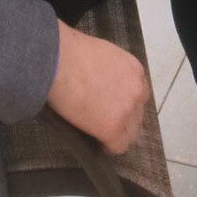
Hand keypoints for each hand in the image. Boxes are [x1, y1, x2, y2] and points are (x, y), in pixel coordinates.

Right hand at [46, 21, 148, 155]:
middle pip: (137, 116)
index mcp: (134, 70)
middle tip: (104, 120)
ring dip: (117, 134)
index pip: (138, 95)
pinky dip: (108, 147)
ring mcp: (126, 110)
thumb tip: (102, 80)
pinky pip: (117, 146)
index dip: (124, 103)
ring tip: (100, 134)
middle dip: (122, 119)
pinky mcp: (112, 127)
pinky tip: (97, 143)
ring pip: (130, 134)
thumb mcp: (101, 53)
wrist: (58, 59)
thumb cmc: (69, 50)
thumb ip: (111, 69)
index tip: (112, 107)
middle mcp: (136, 90)